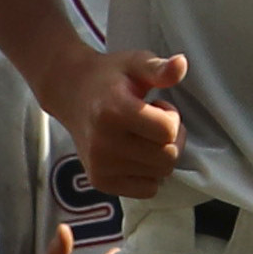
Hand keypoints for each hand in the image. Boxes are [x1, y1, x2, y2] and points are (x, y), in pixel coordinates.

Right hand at [66, 50, 189, 200]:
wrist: (71, 93)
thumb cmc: (110, 78)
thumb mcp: (135, 63)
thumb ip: (159, 67)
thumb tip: (181, 64)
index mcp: (113, 112)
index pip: (168, 131)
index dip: (171, 117)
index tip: (157, 106)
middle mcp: (104, 143)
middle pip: (168, 156)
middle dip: (171, 138)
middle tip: (153, 122)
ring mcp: (100, 165)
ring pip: (161, 173)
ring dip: (159, 154)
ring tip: (141, 134)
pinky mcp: (100, 181)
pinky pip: (147, 190)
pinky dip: (149, 173)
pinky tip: (136, 153)